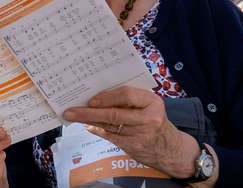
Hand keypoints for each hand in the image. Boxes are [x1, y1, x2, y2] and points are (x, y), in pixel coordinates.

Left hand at [63, 86, 201, 178]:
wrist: (171, 149)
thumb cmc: (154, 120)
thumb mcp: (148, 105)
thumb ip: (129, 99)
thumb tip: (98, 94)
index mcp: (152, 102)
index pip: (126, 95)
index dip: (106, 97)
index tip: (91, 99)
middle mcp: (149, 118)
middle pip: (114, 114)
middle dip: (89, 112)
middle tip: (71, 111)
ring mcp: (141, 134)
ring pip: (109, 126)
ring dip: (88, 121)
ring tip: (73, 116)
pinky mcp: (134, 147)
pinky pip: (111, 137)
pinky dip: (97, 130)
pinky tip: (88, 126)